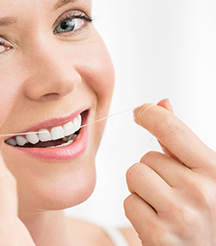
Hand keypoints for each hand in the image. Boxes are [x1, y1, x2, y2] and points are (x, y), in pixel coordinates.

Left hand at [124, 99, 215, 244]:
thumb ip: (181, 143)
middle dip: (153, 171)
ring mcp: (180, 214)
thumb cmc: (206, 214)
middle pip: (146, 157)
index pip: (172, 129)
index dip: (150, 114)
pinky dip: (138, 211)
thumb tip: (162, 104)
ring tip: (163, 206)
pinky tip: (158, 222)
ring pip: (134, 176)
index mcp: (215, 171)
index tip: (141, 112)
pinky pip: (129, 203)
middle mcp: (201, 191)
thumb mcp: (205, 176)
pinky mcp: (159, 235)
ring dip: (142, 189)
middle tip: (172, 192)